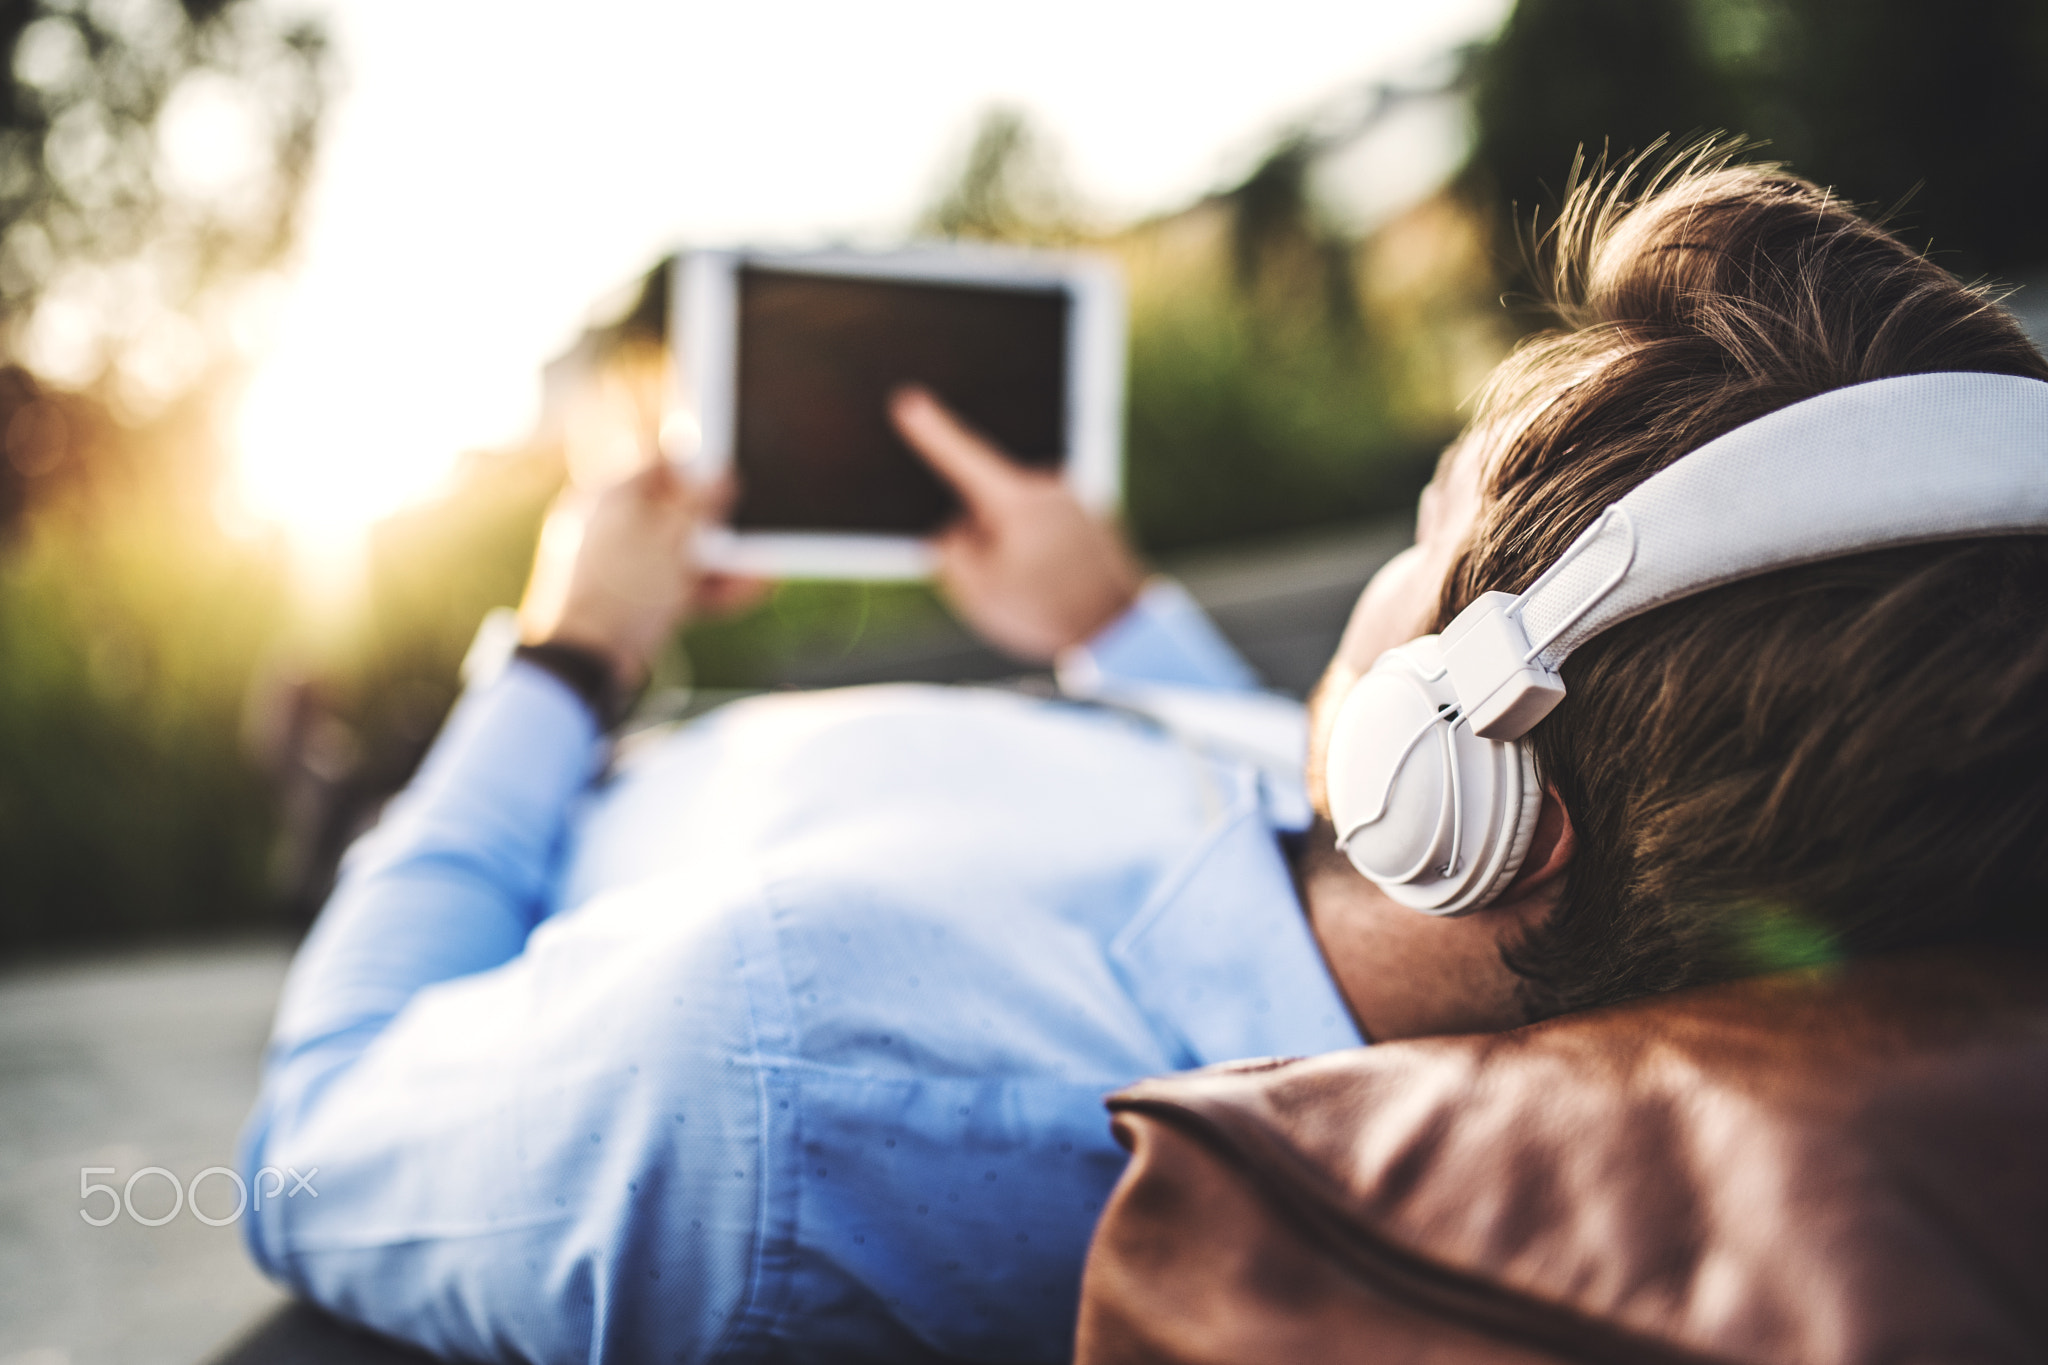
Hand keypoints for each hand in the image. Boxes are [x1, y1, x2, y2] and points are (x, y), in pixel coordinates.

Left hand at [517, 462, 765, 687]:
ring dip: (719, 565)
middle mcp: (605, 523)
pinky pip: (664, 584)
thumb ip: (700, 503)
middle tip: (750, 538)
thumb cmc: (622, 591)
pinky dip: (699, 589)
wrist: (580, 660)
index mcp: (609, 493)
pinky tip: (737, 594)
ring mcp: (610, 564)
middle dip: (718, 530)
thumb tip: (721, 476)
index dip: (701, 473)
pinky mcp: (618, 600)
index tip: (730, 485)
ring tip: (758, 575)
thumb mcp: (673, 538)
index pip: (662, 465)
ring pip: (673, 554)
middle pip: (672, 514)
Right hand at [890, 387, 1142, 661]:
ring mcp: (1077, 500)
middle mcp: (1050, 488)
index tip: (909, 403)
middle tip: (1008, 585)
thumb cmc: (1047, 613)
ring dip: (1018, 546)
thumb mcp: (977, 592)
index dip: (931, 432)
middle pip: (991, 503)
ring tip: (1040, 591)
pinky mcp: (1096, 517)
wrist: (1121, 633)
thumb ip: (950, 553)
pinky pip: (1053, 528)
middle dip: (985, 537)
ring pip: (1022, 518)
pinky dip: (1047, 552)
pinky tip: (1059, 586)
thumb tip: (955, 530)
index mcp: (1016, 500)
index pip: (962, 457)